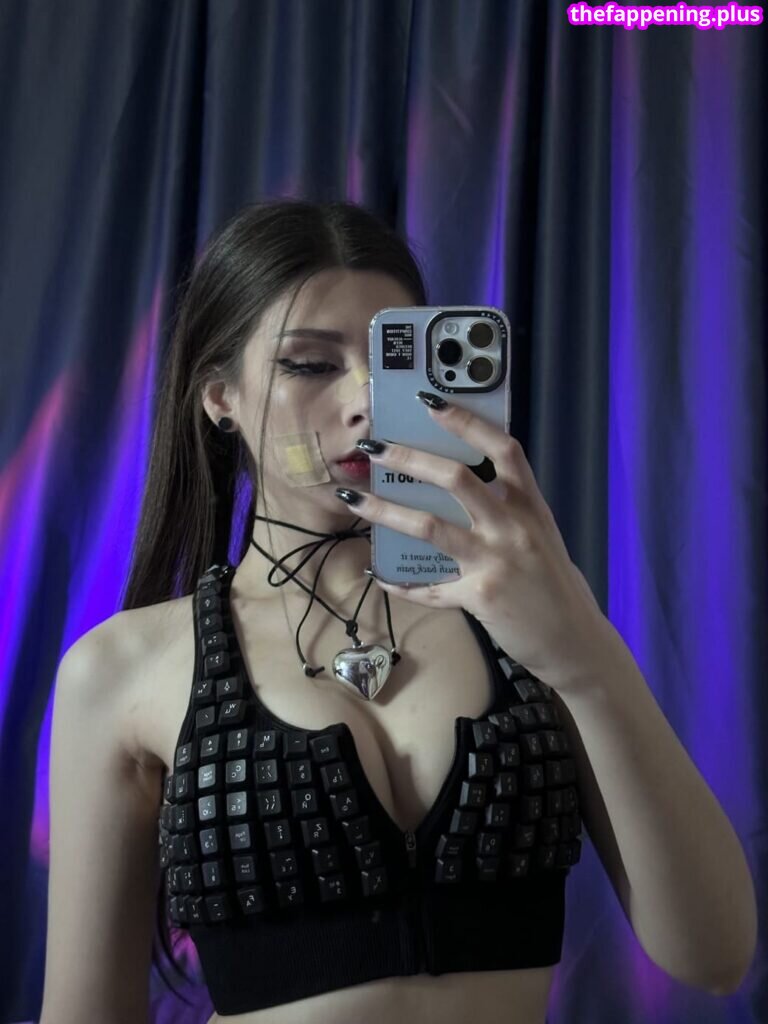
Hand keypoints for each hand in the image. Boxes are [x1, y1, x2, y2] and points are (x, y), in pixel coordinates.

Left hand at [338, 393, 619, 692]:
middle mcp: (514, 527)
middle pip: (456, 478)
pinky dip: (399, 582)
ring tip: (352, 498)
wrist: (575, 642)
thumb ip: (508, 513)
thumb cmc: (554, 587)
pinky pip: (428, 588)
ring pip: (429, 526)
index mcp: (531, 507)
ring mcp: (496, 561)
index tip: (431, 402)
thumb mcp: (541, 537)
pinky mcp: (479, 596)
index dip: (467, 422)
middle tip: (373, 447)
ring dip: (384, 509)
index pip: (504, 449)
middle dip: (408, 458)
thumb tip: (464, 489)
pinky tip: (378, 575)